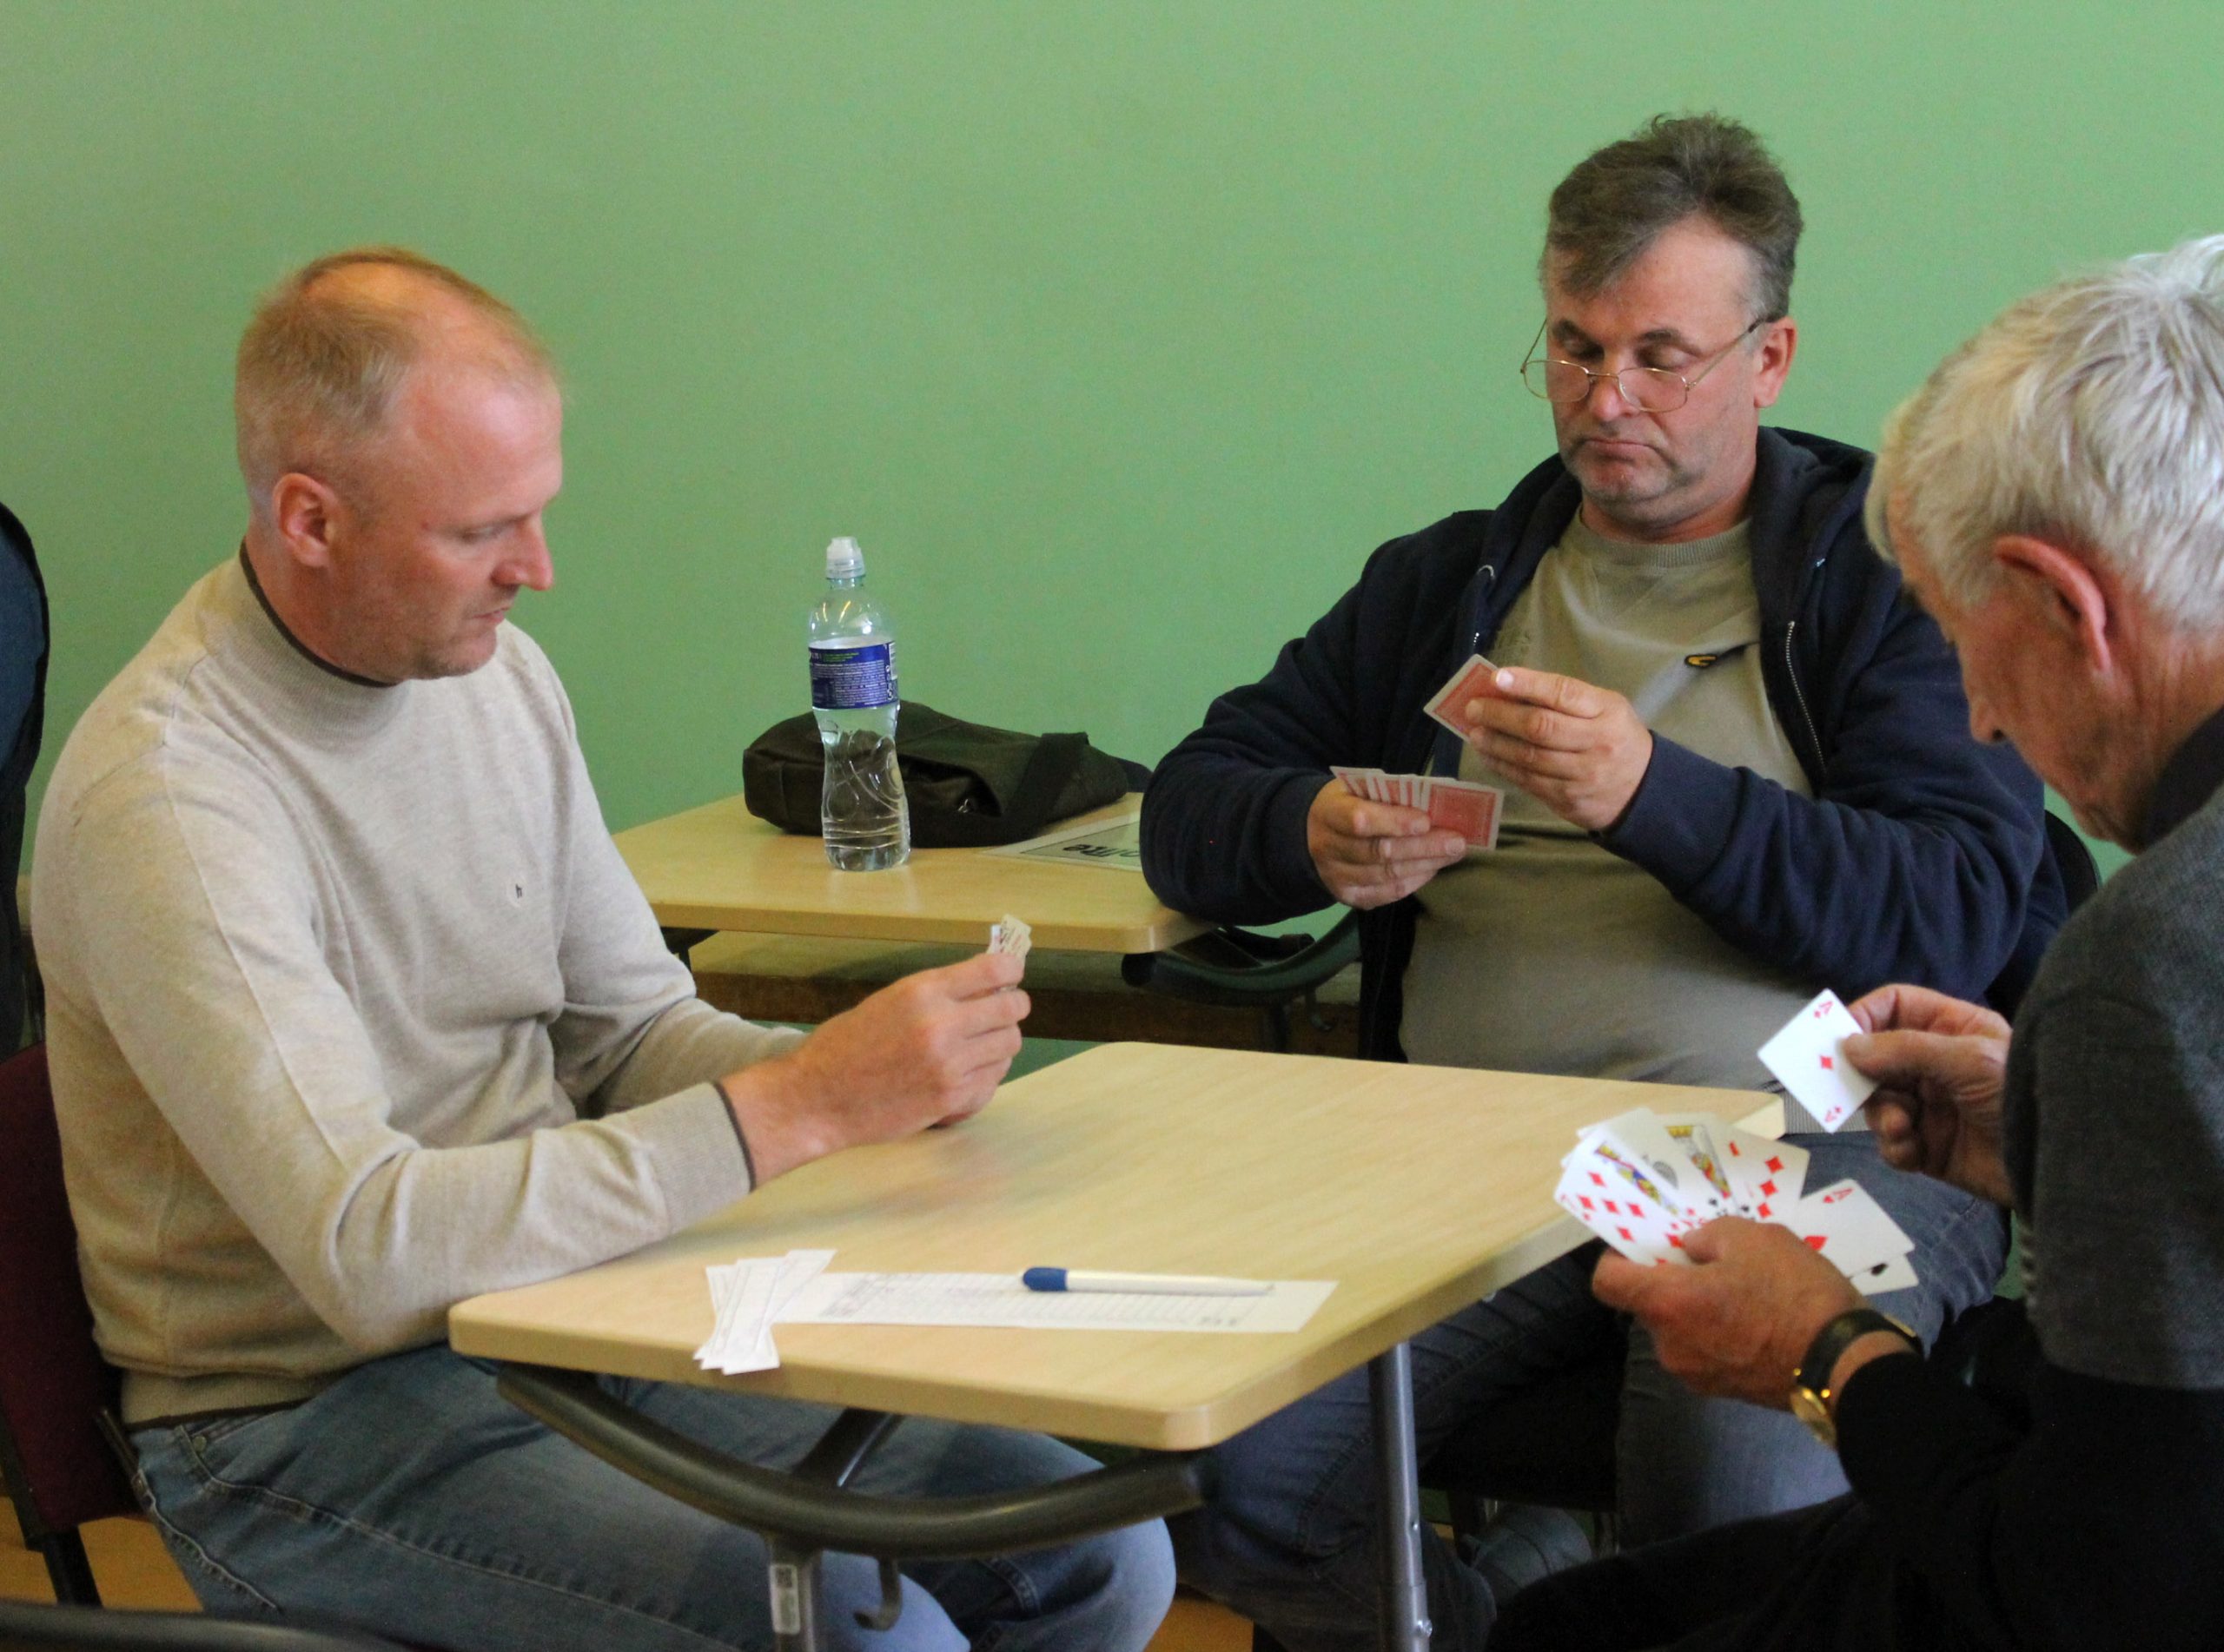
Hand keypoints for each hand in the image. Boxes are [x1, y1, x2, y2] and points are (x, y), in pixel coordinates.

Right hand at [722, 952, 1028, 1181]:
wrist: (817, 1098)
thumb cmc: (846, 1045)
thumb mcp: (890, 1001)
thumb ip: (937, 993)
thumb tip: (986, 982)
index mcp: (923, 992)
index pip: (994, 970)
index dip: (1011, 969)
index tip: (1011, 973)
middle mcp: (942, 1025)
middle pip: (1012, 1008)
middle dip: (1012, 1007)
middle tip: (1001, 1012)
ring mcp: (950, 1065)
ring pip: (1009, 1045)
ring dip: (1000, 1042)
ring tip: (980, 1046)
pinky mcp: (951, 1099)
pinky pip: (994, 1080)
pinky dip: (987, 1075)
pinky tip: (967, 1073)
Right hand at [1305, 778, 1466, 908]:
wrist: (1311, 833)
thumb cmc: (1347, 803)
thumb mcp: (1358, 788)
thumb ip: (1388, 794)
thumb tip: (1435, 802)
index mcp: (1329, 813)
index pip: (1360, 821)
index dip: (1394, 822)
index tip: (1426, 820)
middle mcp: (1327, 848)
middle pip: (1380, 852)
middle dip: (1423, 847)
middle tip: (1457, 841)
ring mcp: (1336, 877)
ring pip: (1387, 876)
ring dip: (1425, 865)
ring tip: (1453, 854)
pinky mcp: (1348, 896)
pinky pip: (1386, 894)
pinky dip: (1414, 882)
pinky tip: (1432, 869)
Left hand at [1457, 667, 1652, 831]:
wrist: (1642, 789)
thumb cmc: (1615, 737)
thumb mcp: (1605, 708)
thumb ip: (1566, 699)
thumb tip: (1511, 688)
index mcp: (1607, 712)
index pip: (1563, 693)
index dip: (1528, 684)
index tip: (1498, 678)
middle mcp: (1597, 743)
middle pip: (1540, 727)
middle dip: (1501, 716)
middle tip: (1474, 709)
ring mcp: (1582, 775)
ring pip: (1529, 758)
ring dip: (1496, 743)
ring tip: (1474, 732)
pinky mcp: (1568, 799)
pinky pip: (1528, 781)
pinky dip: (1503, 767)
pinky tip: (1488, 755)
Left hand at [1591, 1219, 1864, 1408]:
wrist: (1846, 1364)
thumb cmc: (1794, 1293)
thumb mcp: (1754, 1238)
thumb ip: (1708, 1236)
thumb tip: (1688, 1248)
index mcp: (1668, 1305)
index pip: (1607, 1283)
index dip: (1616, 1258)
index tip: (1643, 1244)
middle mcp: (1670, 1346)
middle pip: (1649, 1306)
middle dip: (1671, 1281)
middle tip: (1709, 1260)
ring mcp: (1696, 1375)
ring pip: (1681, 1329)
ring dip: (1698, 1308)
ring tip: (1744, 1288)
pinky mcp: (1725, 1392)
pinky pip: (1707, 1351)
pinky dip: (1719, 1332)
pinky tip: (1759, 1318)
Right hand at [1842, 984, 2012, 1205]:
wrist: (2061, 1165)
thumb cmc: (2021, 1095)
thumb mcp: (1969, 1060)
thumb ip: (1905, 1049)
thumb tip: (1848, 1046)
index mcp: (1953, 1029)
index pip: (1896, 1007)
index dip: (1864, 1016)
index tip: (1837, 1039)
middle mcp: (1938, 1064)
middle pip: (1877, 1057)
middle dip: (1864, 1075)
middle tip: (1845, 1089)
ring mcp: (1933, 1106)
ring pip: (1880, 1102)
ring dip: (1882, 1115)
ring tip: (1902, 1127)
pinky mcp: (1930, 1147)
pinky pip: (1893, 1142)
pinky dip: (1895, 1146)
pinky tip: (1912, 1150)